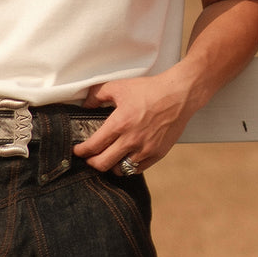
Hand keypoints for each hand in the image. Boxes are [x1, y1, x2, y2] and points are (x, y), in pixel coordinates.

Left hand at [73, 72, 193, 175]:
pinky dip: (128, 166)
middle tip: (89, 158)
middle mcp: (131, 140)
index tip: (78, 151)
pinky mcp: (157, 154)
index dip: (81, 151)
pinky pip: (137, 169)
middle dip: (91, 163)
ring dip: (110, 166)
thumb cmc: (151, 90)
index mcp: (119, 123)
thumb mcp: (120, 86)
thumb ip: (98, 95)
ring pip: (120, 170)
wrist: (179, 95)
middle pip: (102, 164)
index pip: (93, 146)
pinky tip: (125, 159)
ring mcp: (145, 149)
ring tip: (108, 159)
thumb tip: (86, 104)